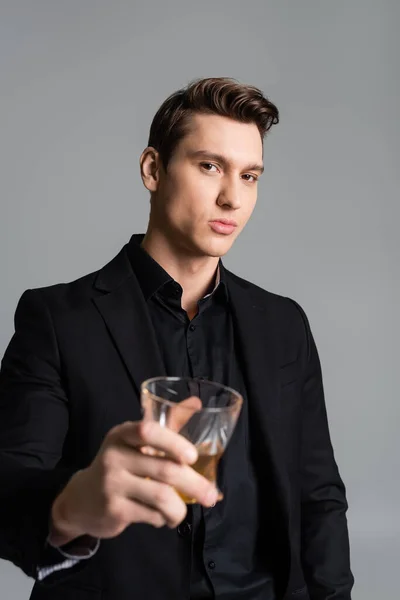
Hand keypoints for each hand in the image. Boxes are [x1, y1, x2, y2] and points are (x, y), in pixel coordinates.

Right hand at [50, 420, 217, 545]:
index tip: (192, 457)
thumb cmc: (119, 465)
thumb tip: (197, 402)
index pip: (147, 431)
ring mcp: (112, 484)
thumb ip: (167, 424)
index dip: (173, 443)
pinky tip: (162, 516)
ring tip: (182, 511)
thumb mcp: (136, 442)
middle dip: (194, 484)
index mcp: (122, 435)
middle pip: (164, 470)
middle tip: (212, 495)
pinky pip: (151, 515)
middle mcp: (114, 456)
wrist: (80, 499)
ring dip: (180, 508)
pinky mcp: (113, 510)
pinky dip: (163, 518)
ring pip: (161, 497)